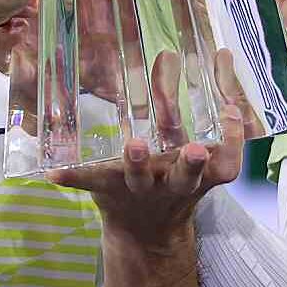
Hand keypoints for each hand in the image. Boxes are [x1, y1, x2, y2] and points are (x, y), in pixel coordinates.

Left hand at [47, 50, 264, 252]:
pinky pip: (89, 183)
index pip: (224, 164)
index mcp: (198, 178)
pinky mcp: (108, 190)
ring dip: (137, 163)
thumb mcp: (198, 157)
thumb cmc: (174, 179)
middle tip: (195, 148)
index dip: (234, 141)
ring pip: (139, 178)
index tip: (232, 111)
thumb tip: (223, 52)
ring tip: (133, 144)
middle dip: (191, 162)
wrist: (147, 234)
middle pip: (186, 176)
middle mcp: (172, 184)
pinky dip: (72, 178)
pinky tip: (52, 173)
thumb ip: (208, 111)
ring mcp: (139, 189)